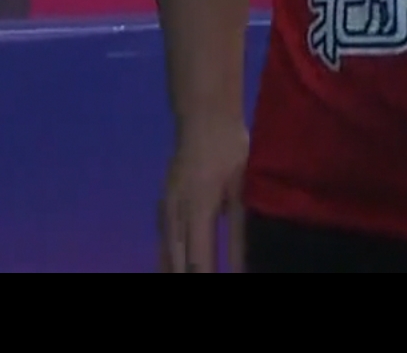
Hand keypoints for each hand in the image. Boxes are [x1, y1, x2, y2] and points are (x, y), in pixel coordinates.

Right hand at [159, 120, 249, 272]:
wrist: (203, 117)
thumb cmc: (231, 151)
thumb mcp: (243, 191)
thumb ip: (242, 233)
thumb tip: (240, 270)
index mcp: (198, 210)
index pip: (199, 262)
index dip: (204, 280)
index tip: (212, 288)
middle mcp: (175, 214)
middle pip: (177, 264)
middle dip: (187, 279)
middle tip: (198, 286)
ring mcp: (165, 209)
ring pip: (165, 256)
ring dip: (174, 273)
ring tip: (184, 280)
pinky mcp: (164, 205)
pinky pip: (163, 243)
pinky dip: (167, 262)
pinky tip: (172, 271)